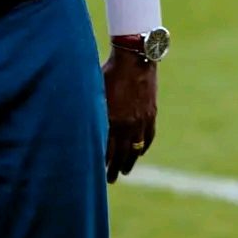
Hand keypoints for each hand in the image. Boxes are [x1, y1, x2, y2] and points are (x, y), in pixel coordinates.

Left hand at [103, 47, 157, 183]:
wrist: (135, 58)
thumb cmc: (110, 73)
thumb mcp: (97, 94)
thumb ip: (94, 114)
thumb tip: (85, 130)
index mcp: (112, 120)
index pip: (107, 152)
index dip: (103, 164)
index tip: (97, 174)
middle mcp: (128, 124)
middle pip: (122, 154)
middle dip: (116, 169)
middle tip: (111, 179)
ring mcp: (142, 119)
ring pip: (137, 148)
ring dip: (131, 161)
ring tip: (126, 170)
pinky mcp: (151, 113)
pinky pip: (149, 136)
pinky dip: (145, 146)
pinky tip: (140, 152)